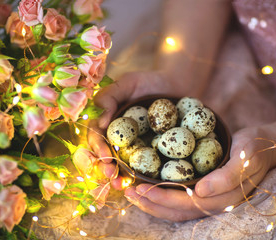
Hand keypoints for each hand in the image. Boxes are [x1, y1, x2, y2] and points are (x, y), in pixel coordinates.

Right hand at [88, 71, 174, 188]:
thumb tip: (100, 123)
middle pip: (107, 158)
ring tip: (123, 186)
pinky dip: (143, 178)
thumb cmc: (150, 82)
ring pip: (124, 167)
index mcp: (108, 125)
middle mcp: (120, 140)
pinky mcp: (155, 155)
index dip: (96, 149)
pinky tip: (145, 184)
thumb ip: (108, 98)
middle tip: (110, 176)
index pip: (96, 139)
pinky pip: (148, 168)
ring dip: (121, 178)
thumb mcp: (127, 83)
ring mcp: (137, 149)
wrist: (179, 85)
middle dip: (105, 169)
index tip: (103, 156)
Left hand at [124, 126, 275, 220]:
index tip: (141, 187)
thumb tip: (201, 191)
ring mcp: (208, 202)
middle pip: (177, 211)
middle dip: (150, 203)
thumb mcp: (246, 155)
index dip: (162, 197)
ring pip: (175, 211)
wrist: (261, 148)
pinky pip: (178, 204)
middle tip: (128, 191)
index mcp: (223, 198)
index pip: (187, 203)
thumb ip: (227, 176)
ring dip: (151, 204)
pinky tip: (145, 191)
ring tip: (130, 193)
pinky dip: (160, 200)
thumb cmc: (254, 149)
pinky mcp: (203, 196)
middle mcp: (213, 205)